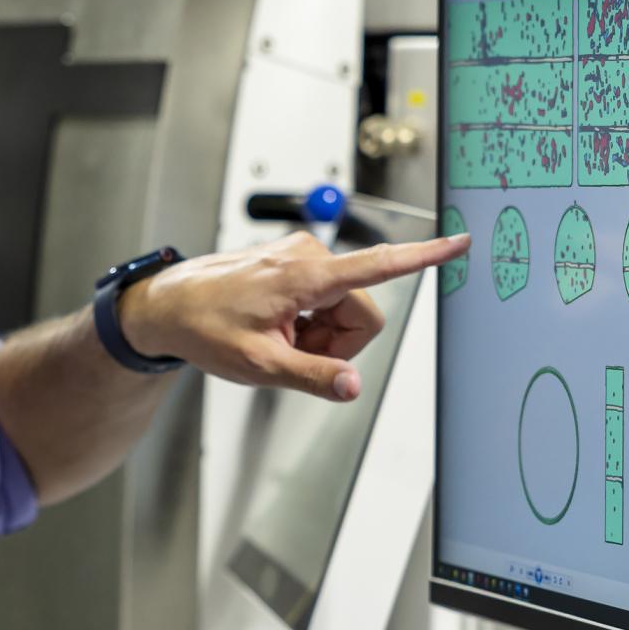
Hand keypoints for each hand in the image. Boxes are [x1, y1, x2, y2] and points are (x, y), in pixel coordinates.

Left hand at [119, 229, 470, 400]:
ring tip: (278, 340)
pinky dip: (309, 324)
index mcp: (305, 275)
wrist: (168, 307)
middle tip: (291, 353)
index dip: (423, 257)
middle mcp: (309, 256)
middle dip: (336, 343)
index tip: (460, 242)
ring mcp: (303, 258)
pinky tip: (277, 329)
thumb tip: (352, 386)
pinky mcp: (297, 264)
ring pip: (345, 311)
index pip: (379, 265)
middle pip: (362, 313)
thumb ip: (311, 376)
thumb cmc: (204, 328)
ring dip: (320, 336)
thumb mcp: (257, 364)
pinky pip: (326, 302)